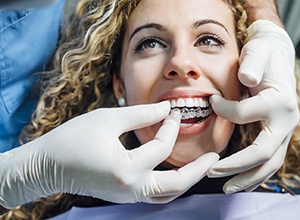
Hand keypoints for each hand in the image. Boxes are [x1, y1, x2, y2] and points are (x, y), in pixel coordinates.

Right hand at [0, 102, 218, 207]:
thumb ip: (140, 114)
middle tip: (215, 157)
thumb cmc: (72, 140)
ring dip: (186, 180)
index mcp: (127, 169)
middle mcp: (131, 189)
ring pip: (167, 195)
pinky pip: (154, 194)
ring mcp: (127, 196)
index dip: (169, 125)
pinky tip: (174, 170)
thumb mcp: (108, 119)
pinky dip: (169, 184)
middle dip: (198, 170)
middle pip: (176, 185)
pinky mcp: (123, 196)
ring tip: (200, 166)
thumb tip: (165, 108)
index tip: (172, 110)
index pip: (161, 146)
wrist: (45, 166)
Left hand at [207, 20, 298, 192]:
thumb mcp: (257, 52)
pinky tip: (240, 180)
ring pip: (269, 164)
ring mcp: (283, 130)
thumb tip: (247, 79)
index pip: (245, 115)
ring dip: (247, 178)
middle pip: (263, 153)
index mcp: (279, 101)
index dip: (223, 110)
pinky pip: (268, 160)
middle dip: (235, 166)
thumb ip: (253, 64)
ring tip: (226, 188)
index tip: (210, 101)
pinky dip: (254, 173)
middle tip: (210, 172)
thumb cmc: (262, 55)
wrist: (275, 57)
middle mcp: (286, 120)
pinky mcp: (277, 134)